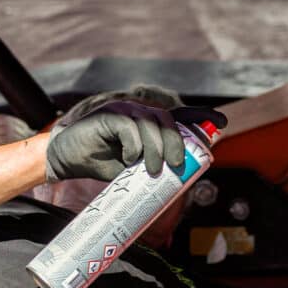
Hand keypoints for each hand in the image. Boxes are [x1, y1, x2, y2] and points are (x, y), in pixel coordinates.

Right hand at [45, 85, 226, 180]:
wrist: (65, 160)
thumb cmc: (101, 163)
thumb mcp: (133, 169)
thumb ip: (152, 166)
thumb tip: (177, 177)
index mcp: (148, 122)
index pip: (180, 115)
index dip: (201, 117)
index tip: (223, 123)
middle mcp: (139, 111)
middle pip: (169, 121)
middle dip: (178, 143)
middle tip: (177, 165)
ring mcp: (124, 110)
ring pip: (151, 123)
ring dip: (156, 149)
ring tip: (152, 170)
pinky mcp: (108, 115)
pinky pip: (129, 126)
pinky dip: (134, 145)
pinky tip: (128, 159)